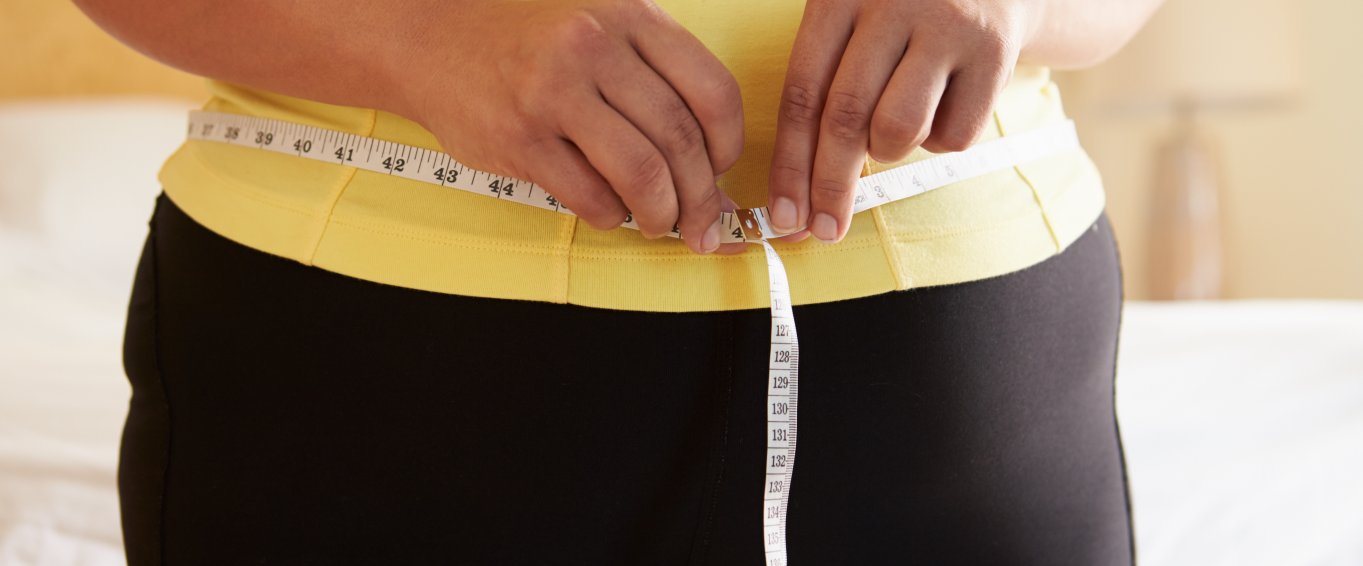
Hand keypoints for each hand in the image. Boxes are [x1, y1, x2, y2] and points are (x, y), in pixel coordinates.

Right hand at [404, 0, 746, 253]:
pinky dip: (611, 216)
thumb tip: (715, 169)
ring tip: (661, 223)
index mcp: (628, 16)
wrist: (429, 35)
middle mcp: (594, 48)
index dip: (730, 145)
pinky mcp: (519, 139)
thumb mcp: (599, 26)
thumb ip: (654, 82)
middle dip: (703, 196)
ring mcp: (553, 94)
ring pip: (642, 175)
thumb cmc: (526, 37)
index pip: (711, 91)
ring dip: (663, 214)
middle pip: (680, 140)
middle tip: (704, 222)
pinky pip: (589, 196)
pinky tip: (610, 210)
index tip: (722, 168)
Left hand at [765, 0, 1039, 242]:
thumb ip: (822, 88)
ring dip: (890, 149)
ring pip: (898, 129)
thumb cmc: (901, 17)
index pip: (803, 94)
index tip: (785, 215)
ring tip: (897, 122)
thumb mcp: (852, 24)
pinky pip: (953, 135)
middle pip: (846, 118)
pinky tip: (943, 106)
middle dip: (830, 185)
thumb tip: (795, 198)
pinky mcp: (993, 51)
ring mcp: (947, 25)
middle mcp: (892, 3)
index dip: (790, 164)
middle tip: (824, 230)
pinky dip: (940, 140)